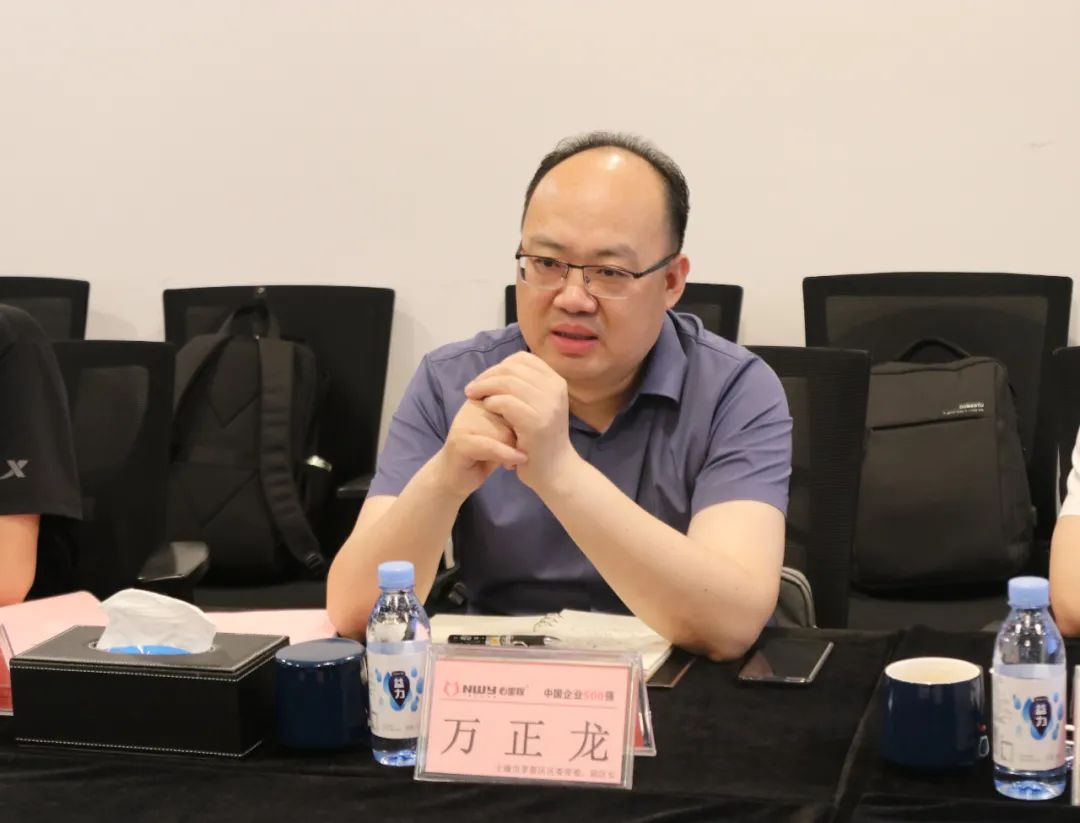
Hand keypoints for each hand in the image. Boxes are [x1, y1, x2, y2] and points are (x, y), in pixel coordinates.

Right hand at [432, 399, 526, 499]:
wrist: (456, 476)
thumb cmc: (486, 453)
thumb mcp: (507, 432)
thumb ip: (519, 417)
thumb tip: (544, 410)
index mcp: (485, 396)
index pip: (515, 398)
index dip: (525, 418)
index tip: (528, 436)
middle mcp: (473, 404)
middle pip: (511, 413)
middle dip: (521, 435)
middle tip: (520, 450)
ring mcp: (464, 421)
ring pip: (503, 430)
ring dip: (513, 448)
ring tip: (512, 460)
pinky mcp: (460, 441)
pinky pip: (491, 445)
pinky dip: (506, 454)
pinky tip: (515, 463)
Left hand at [464, 352, 578, 494]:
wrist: (555, 471)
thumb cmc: (541, 438)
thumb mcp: (540, 406)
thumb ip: (526, 387)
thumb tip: (500, 368)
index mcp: (556, 382)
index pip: (523, 359)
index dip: (499, 365)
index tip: (484, 379)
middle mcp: (555, 389)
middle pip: (513, 368)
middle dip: (487, 375)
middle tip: (472, 388)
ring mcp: (547, 405)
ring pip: (508, 382)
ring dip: (485, 387)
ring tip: (472, 396)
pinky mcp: (536, 422)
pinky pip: (506, 402)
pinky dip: (491, 403)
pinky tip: (486, 409)